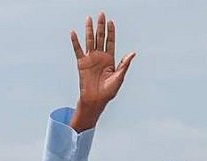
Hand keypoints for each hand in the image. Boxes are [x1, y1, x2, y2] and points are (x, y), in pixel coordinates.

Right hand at [70, 13, 135, 131]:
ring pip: (90, 41)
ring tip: (89, 19)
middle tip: (101, 14)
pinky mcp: (82, 63)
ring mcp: (90, 59)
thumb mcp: (119, 77)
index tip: (111, 22)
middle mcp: (100, 57)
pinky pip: (78, 50)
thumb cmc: (109, 91)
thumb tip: (133, 53)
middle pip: (101, 38)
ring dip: (89, 30)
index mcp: (110, 59)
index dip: (111, 32)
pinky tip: (73, 33)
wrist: (96, 100)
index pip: (111, 42)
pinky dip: (75, 42)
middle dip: (101, 26)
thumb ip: (124, 64)